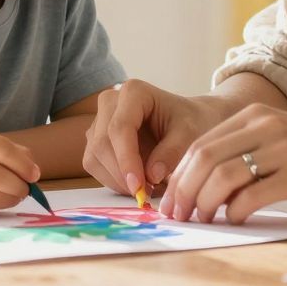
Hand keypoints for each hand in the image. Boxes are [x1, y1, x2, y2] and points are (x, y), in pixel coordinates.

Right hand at [82, 80, 237, 200]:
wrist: (189, 121)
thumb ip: (172, 152)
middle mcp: (110, 102)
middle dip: (121, 174)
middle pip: (102, 143)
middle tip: (146, 194)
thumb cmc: (192, 123)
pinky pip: (94, 165)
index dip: (126, 160)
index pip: (120, 128)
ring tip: (148, 188)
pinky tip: (137, 183)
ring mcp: (99, 121)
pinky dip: (113, 181)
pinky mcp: (95, 140)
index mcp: (134, 92)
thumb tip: (152, 176)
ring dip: (117, 180)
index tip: (138, 186)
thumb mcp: (191, 134)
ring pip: (94, 157)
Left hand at [161, 104, 286, 225]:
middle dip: (183, 192)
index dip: (179, 176)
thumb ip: (246, 153)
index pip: (201, 144)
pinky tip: (236, 220)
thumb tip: (203, 189)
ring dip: (204, 205)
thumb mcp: (281, 139)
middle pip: (205, 159)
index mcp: (256, 115)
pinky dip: (235, 213)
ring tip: (203, 221)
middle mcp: (267, 126)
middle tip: (177, 216)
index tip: (170, 202)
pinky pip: (253, 196)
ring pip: (223, 177)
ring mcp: (284, 149)